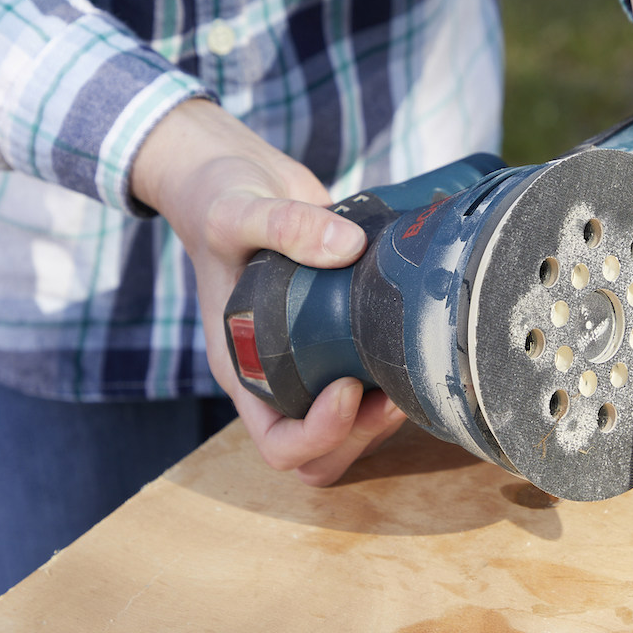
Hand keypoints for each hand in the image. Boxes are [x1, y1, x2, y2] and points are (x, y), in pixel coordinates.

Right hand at [131, 99, 405, 484]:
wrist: (234, 176)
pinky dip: (399, 381)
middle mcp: (276, 376)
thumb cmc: (217, 198)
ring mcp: (311, 362)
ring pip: (355, 431)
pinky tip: (416, 340)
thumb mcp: (235, 209)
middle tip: (394, 387)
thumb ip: (285, 225)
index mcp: (241, 367)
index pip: (279, 445)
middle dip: (364, 434)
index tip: (349, 385)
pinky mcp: (341, 338)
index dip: (321, 434)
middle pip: (323, 455)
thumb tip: (348, 247)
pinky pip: (373, 388)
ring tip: (411, 367)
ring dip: (388, 417)